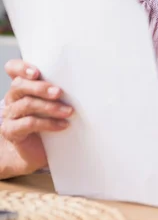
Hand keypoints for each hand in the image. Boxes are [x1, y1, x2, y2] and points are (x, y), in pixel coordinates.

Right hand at [1, 60, 72, 174]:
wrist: (35, 151)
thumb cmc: (49, 122)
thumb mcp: (55, 103)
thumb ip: (60, 92)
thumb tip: (86, 82)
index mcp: (22, 87)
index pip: (12, 69)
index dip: (21, 67)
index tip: (37, 72)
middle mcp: (13, 98)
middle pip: (19, 85)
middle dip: (41, 87)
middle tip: (59, 92)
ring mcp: (10, 115)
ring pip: (26, 104)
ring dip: (50, 107)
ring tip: (69, 112)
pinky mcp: (12, 131)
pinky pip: (28, 123)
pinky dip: (48, 124)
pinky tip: (63, 126)